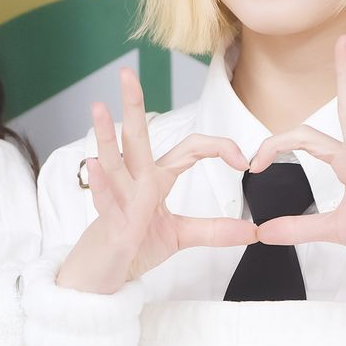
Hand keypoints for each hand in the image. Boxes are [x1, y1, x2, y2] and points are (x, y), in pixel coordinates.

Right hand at [57, 67, 257, 292]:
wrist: (104, 274)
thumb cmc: (136, 245)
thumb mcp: (181, 236)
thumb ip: (215, 230)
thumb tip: (252, 231)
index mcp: (155, 178)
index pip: (190, 149)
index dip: (219, 147)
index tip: (244, 162)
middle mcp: (135, 181)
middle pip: (137, 137)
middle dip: (133, 104)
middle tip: (127, 72)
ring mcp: (119, 198)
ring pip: (113, 161)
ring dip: (106, 135)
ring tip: (98, 107)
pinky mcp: (109, 222)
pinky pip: (104, 199)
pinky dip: (99, 182)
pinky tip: (93, 163)